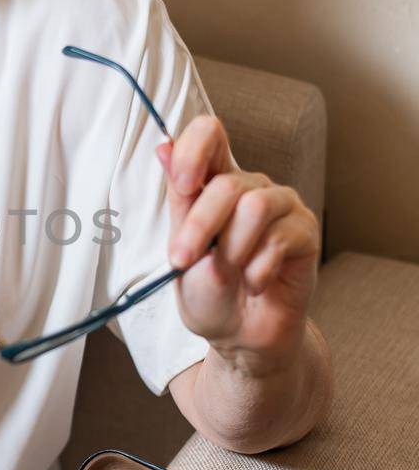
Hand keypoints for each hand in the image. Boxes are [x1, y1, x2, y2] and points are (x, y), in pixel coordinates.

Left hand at [154, 114, 320, 369]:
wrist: (239, 335)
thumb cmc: (209, 291)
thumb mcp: (182, 248)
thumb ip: (180, 200)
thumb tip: (163, 146)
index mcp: (216, 181)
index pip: (210, 133)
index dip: (195, 150)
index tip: (183, 185)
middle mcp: (251, 186)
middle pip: (228, 184)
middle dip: (199, 228)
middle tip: (183, 261)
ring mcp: (283, 206)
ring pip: (255, 207)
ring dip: (232, 251)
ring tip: (230, 275)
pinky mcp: (305, 232)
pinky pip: (279, 239)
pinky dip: (257, 271)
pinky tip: (255, 284)